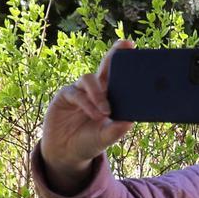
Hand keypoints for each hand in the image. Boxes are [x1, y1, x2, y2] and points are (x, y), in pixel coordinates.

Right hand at [38, 39, 135, 192]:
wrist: (66, 152)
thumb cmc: (89, 142)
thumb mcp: (105, 138)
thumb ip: (116, 130)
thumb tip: (130, 122)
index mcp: (109, 97)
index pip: (118, 77)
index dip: (124, 62)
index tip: (133, 47)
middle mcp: (95, 90)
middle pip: (104, 68)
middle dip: (113, 55)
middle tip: (125, 45)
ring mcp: (79, 91)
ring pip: (89, 79)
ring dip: (98, 93)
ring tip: (106, 111)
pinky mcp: (65, 96)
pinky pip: (76, 93)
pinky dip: (87, 103)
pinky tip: (94, 114)